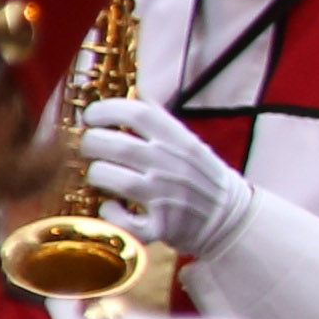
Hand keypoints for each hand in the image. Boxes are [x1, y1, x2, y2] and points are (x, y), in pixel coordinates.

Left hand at [76, 99, 257, 258]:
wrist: (229, 217)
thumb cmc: (201, 176)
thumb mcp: (190, 141)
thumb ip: (161, 120)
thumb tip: (135, 91)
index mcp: (179, 141)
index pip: (137, 113)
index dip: (106, 109)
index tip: (92, 115)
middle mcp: (171, 166)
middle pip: (116, 144)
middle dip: (91, 142)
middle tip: (89, 145)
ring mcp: (165, 197)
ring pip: (111, 178)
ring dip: (96, 173)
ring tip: (99, 173)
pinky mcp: (160, 227)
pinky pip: (121, 219)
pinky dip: (109, 212)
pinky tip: (112, 206)